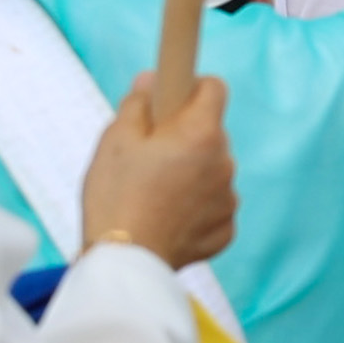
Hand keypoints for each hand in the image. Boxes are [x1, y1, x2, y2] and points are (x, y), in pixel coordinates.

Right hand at [77, 72, 234, 267]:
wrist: (125, 262)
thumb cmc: (116, 196)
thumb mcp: (115, 139)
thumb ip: (139, 102)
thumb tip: (153, 80)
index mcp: (202, 133)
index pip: (214, 88)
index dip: (190, 88)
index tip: (169, 101)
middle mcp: (225, 163)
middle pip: (210, 133)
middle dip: (184, 136)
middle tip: (148, 155)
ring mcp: (228, 199)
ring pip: (211, 170)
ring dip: (191, 173)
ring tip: (151, 192)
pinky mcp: (225, 231)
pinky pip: (212, 206)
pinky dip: (193, 208)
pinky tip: (164, 217)